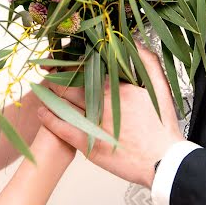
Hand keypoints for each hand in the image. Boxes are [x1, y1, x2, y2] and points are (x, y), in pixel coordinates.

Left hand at [37, 47, 184, 187]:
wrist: (164, 160)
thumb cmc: (162, 127)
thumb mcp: (161, 88)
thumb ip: (149, 62)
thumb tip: (137, 44)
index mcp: (115, 88)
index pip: (87, 69)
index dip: (73, 62)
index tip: (63, 58)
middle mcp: (101, 102)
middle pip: (71, 84)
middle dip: (57, 76)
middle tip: (47, 71)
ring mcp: (92, 123)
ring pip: (63, 103)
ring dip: (50, 94)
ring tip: (41, 88)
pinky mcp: (86, 143)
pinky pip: (61, 128)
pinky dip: (48, 119)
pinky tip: (42, 113)